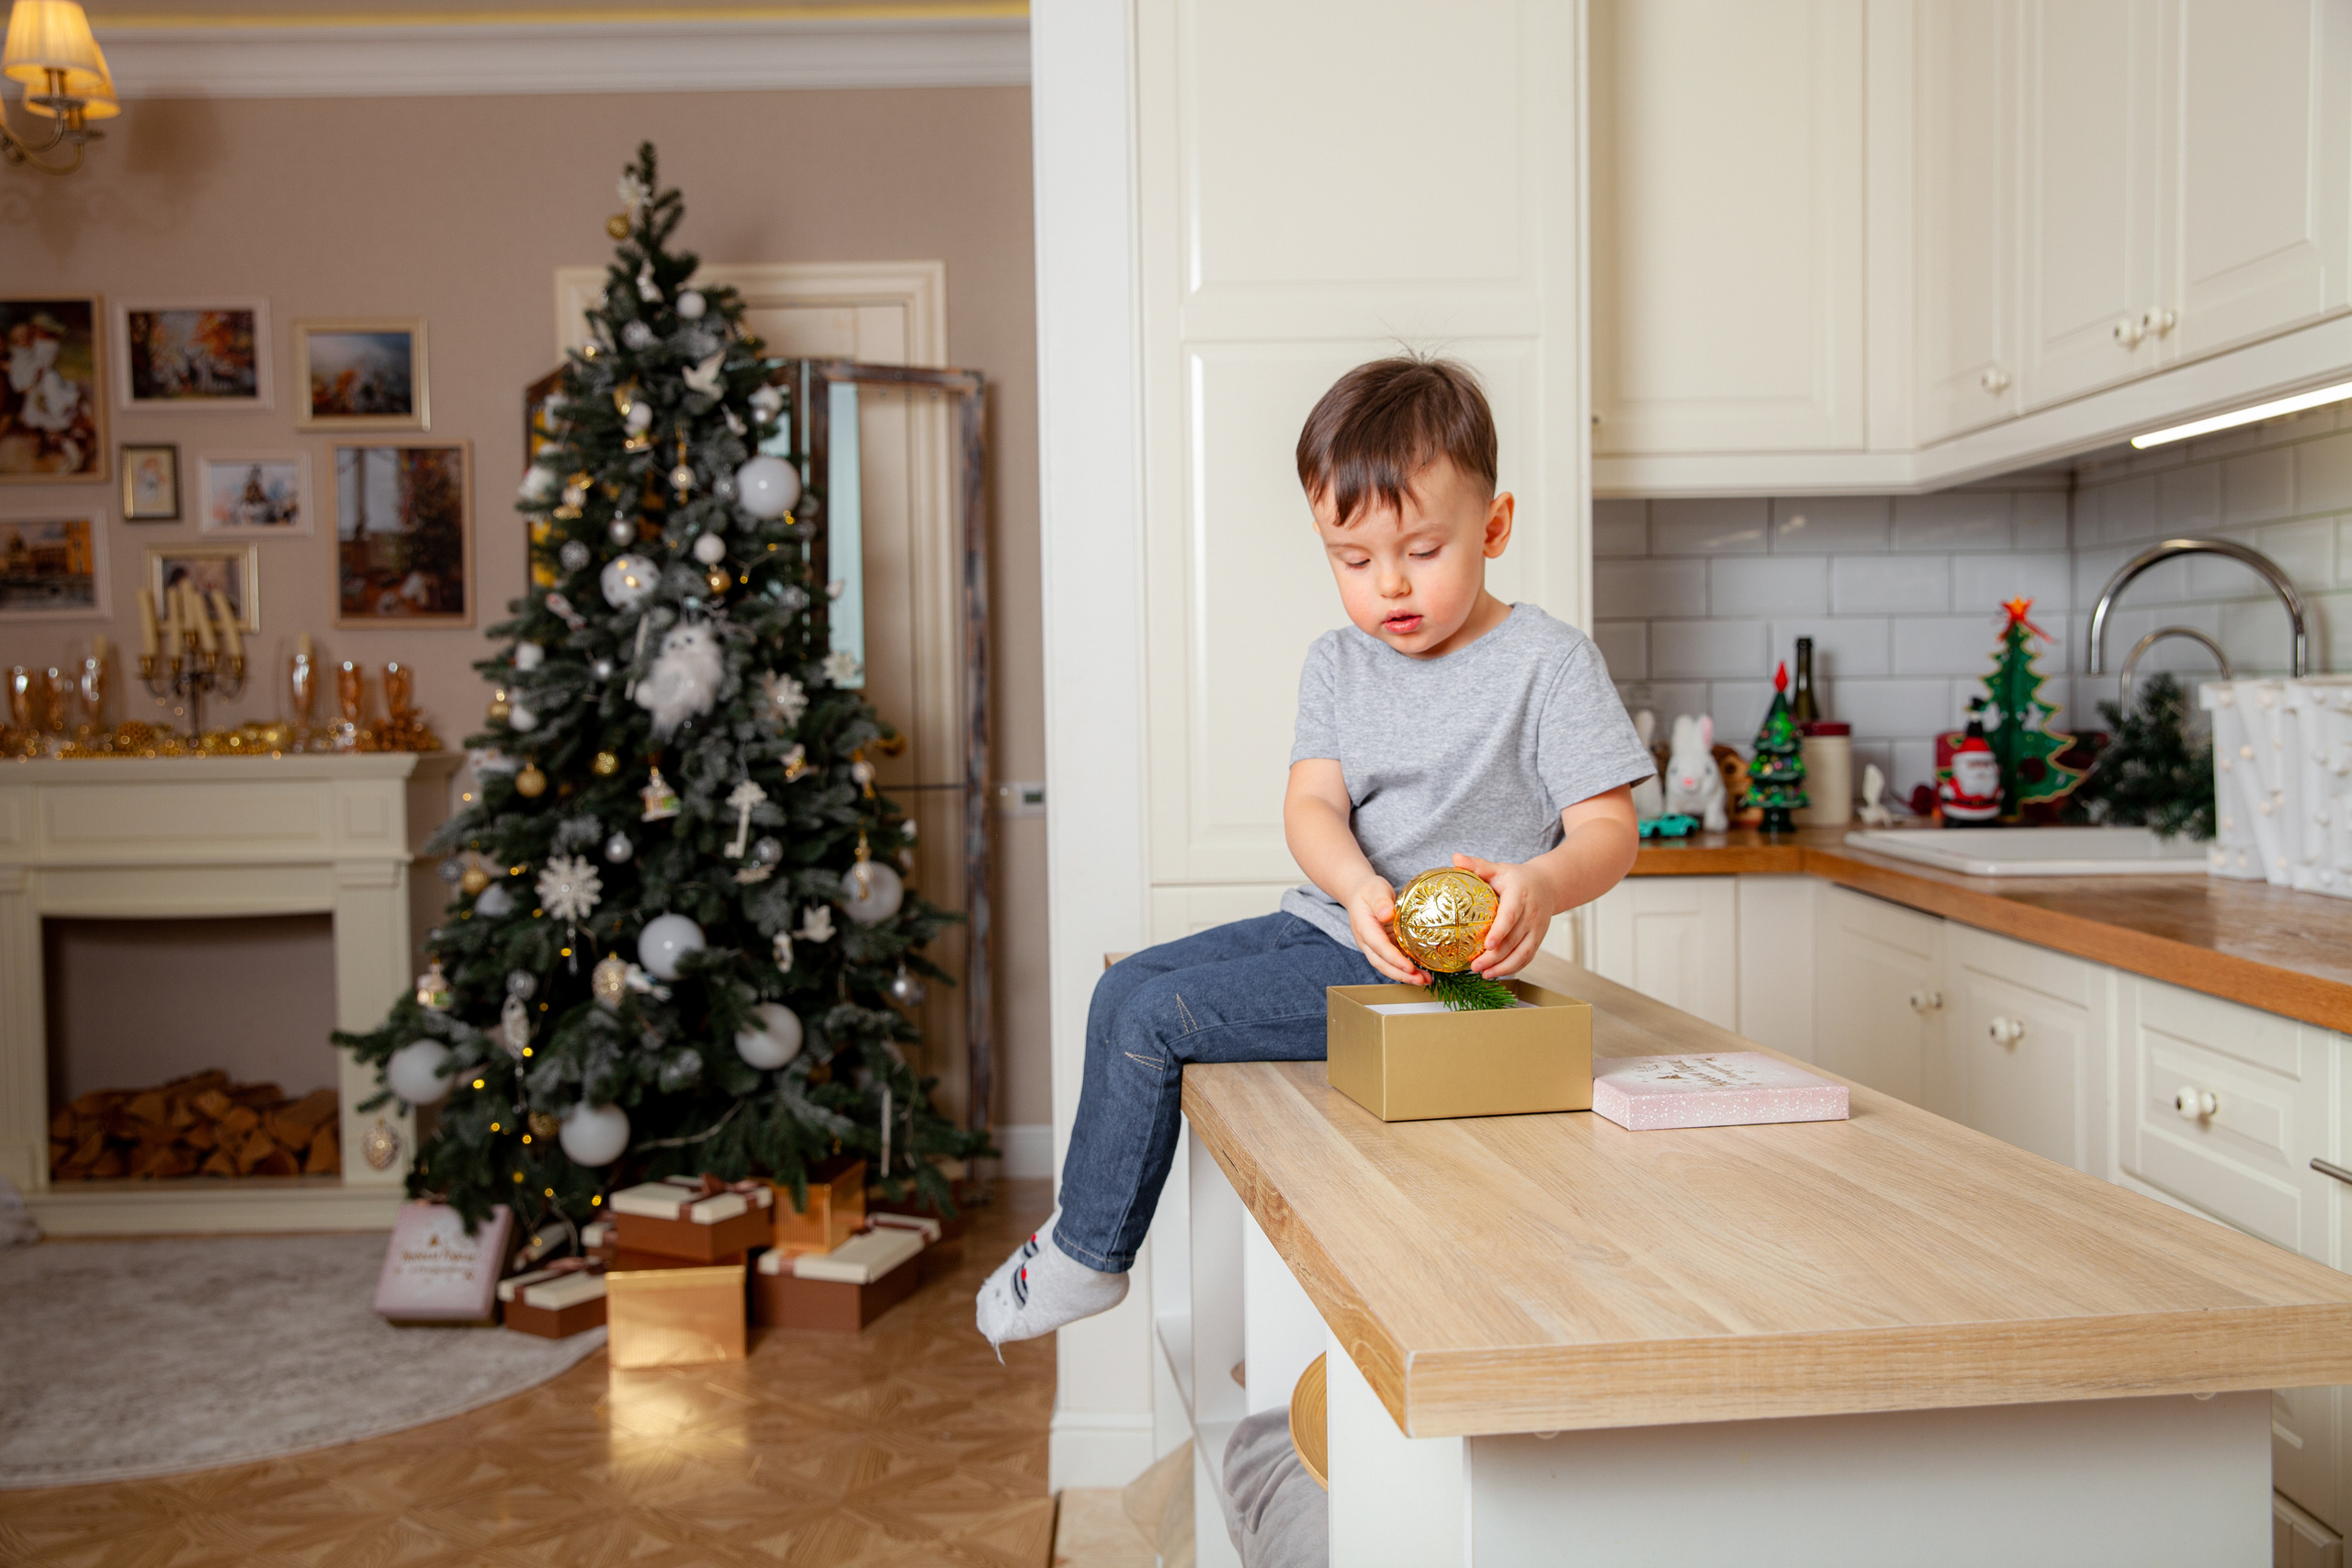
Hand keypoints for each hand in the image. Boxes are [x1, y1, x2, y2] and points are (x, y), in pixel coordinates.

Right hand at [1345, 875, 1428, 984]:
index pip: (1379, 947)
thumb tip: (1387, 914)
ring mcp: (1376, 946)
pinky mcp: (1385, 946)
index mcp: (1364, 928)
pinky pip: (1395, 960)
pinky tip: (1422, 971)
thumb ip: (1380, 901)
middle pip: (1382, 963)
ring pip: (1388, 965)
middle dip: (1401, 975)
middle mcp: (1368, 942)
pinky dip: (1407, 967)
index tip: (1409, 967)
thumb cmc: (1368, 890)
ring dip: (1406, 975)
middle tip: (1420, 980)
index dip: (1394, 959)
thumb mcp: (1374, 889)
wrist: (1360, 893)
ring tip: (1425, 980)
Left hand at [1452, 853, 1558, 977]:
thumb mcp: (1498, 869)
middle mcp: (1531, 914)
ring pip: (1523, 953)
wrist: (1548, 885)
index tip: (1487, 944)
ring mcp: (1537, 930)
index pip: (1511, 916)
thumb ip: (1477, 865)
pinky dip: (1513, 968)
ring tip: (1484, 974)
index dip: (1500, 931)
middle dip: (1495, 957)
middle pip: (1514, 940)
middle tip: (1475, 966)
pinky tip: (1495, 973)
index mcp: (1520, 895)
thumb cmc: (1517, 878)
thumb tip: (1455, 857)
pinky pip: (1527, 958)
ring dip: (1503, 967)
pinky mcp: (1538, 940)